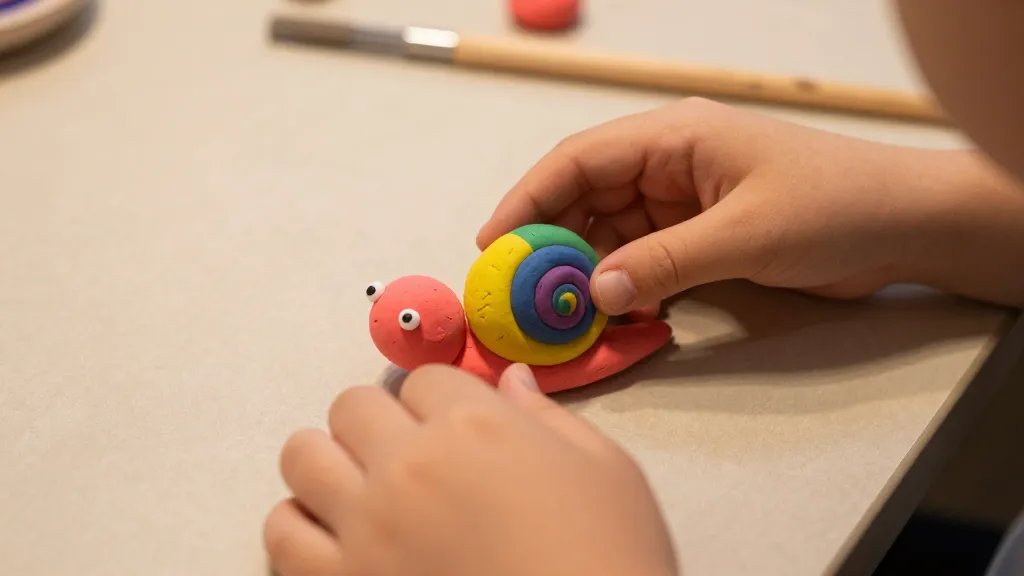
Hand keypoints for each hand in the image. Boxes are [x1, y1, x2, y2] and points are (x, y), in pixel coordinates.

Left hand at [263, 364, 677, 575]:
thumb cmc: (610, 556)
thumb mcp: (608, 471)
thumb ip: (547, 417)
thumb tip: (510, 378)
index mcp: (476, 425)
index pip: (423, 378)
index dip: (440, 402)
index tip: (456, 431)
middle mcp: (409, 464)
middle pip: (352, 405)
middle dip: (380, 423)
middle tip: (409, 457)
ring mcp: (366, 526)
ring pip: (302, 455)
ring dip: (330, 462)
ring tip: (361, 490)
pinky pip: (281, 532)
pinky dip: (298, 525)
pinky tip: (334, 536)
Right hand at [477, 98, 1023, 309]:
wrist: (906, 226)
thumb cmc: (836, 207)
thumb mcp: (745, 235)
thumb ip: (665, 261)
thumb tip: (592, 291)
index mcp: (675, 136)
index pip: (581, 160)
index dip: (529, 199)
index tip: (493, 243)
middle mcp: (670, 162)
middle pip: (585, 196)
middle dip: (547, 240)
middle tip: (514, 290)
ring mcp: (683, 199)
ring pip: (609, 230)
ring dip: (581, 267)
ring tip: (550, 310)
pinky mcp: (698, 233)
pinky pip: (640, 255)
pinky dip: (618, 282)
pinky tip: (601, 311)